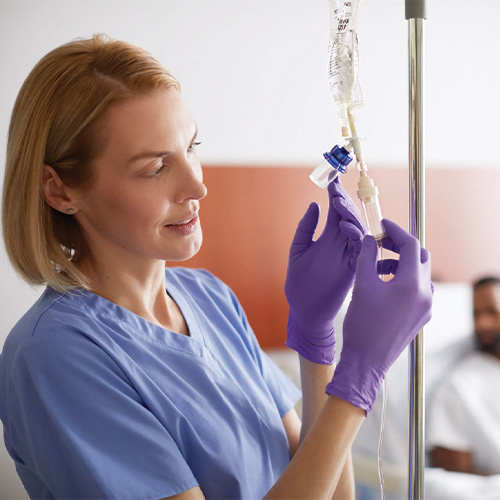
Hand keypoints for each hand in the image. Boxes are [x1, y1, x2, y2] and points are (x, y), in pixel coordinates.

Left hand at [285, 178, 365, 363]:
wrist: (304, 311)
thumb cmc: (299, 282)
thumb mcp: (298, 250)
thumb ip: (305, 228)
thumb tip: (314, 204)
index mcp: (329, 238)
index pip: (336, 211)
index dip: (335, 195)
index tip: (332, 179)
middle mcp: (340, 244)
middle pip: (349, 217)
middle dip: (344, 203)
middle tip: (335, 193)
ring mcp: (348, 255)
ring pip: (357, 230)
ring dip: (350, 216)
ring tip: (338, 204)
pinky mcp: (352, 269)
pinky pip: (360, 250)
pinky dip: (355, 237)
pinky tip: (345, 228)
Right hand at [325, 218, 432, 411]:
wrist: (366, 362)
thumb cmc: (362, 325)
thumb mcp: (362, 286)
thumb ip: (367, 257)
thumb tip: (370, 239)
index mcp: (412, 285)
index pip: (410, 245)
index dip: (395, 231)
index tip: (382, 224)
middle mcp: (425, 294)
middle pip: (419, 257)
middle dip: (400, 246)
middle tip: (380, 242)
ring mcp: (425, 307)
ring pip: (419, 273)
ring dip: (400, 263)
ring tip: (376, 265)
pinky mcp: (421, 316)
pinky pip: (417, 289)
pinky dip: (403, 279)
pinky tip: (383, 283)